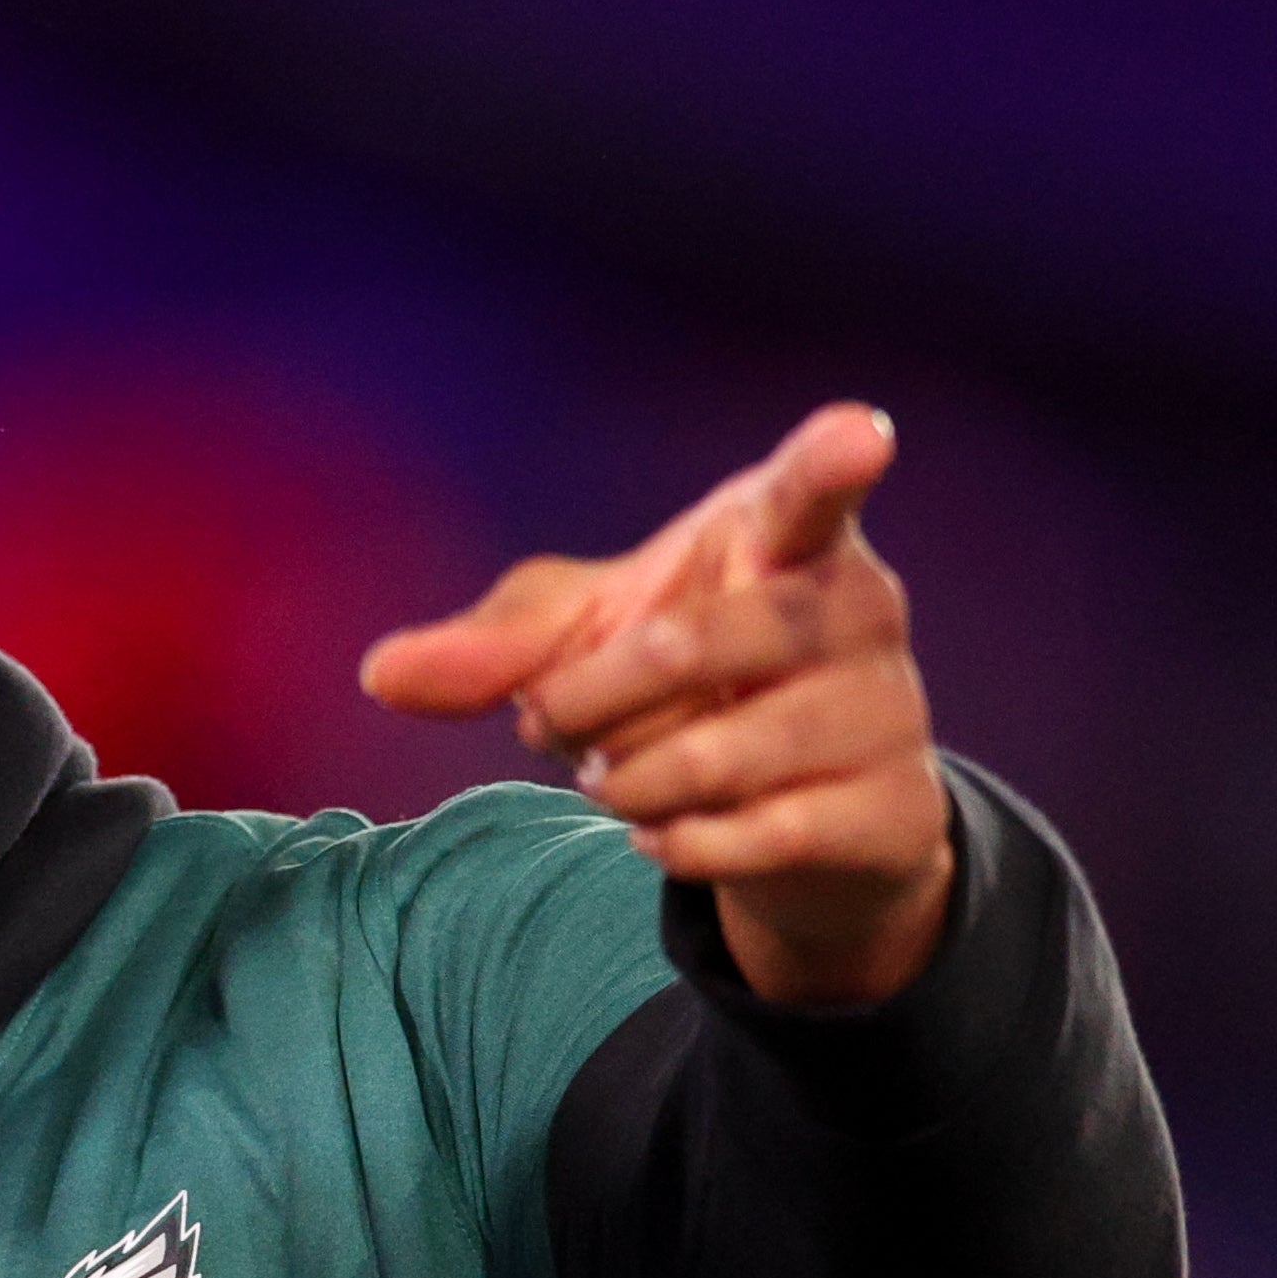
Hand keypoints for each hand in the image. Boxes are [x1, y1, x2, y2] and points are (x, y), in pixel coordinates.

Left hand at [357, 402, 953, 1006]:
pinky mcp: (895, 811)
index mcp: (782, 538)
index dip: (831, 461)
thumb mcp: (584, 646)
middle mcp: (859, 609)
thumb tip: (380, 674)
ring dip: (626, 785)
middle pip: (688, 649)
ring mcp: (889, 711)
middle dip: (587, 704)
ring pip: (712, 758)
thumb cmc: (684, 690)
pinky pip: (753, 838)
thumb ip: (494, 646)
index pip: (810, 490)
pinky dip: (676, 844)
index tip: (858, 433)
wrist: (802, 823)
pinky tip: (669, 831)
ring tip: (621, 779)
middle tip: (558, 724)